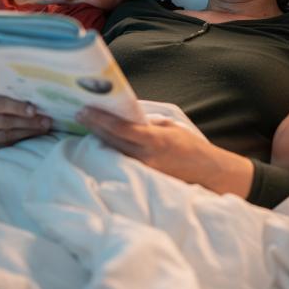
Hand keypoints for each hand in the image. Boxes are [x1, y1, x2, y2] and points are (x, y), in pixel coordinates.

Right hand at [0, 93, 51, 153]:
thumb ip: (12, 100)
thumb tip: (39, 100)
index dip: (17, 107)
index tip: (34, 110)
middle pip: (4, 122)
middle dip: (28, 122)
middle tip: (46, 121)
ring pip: (5, 137)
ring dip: (27, 133)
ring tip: (43, 129)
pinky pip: (3, 148)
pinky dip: (20, 144)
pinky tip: (32, 139)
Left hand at [77, 107, 253, 197]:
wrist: (209, 174)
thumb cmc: (191, 146)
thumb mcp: (171, 126)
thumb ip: (148, 121)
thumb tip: (126, 114)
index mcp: (155, 140)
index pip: (121, 128)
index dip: (100, 119)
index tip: (85, 109)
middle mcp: (146, 157)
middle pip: (112, 140)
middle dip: (94, 126)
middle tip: (79, 113)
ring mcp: (143, 171)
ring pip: (113, 152)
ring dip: (99, 138)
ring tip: (86, 125)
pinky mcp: (143, 179)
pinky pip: (121, 163)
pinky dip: (110, 151)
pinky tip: (100, 143)